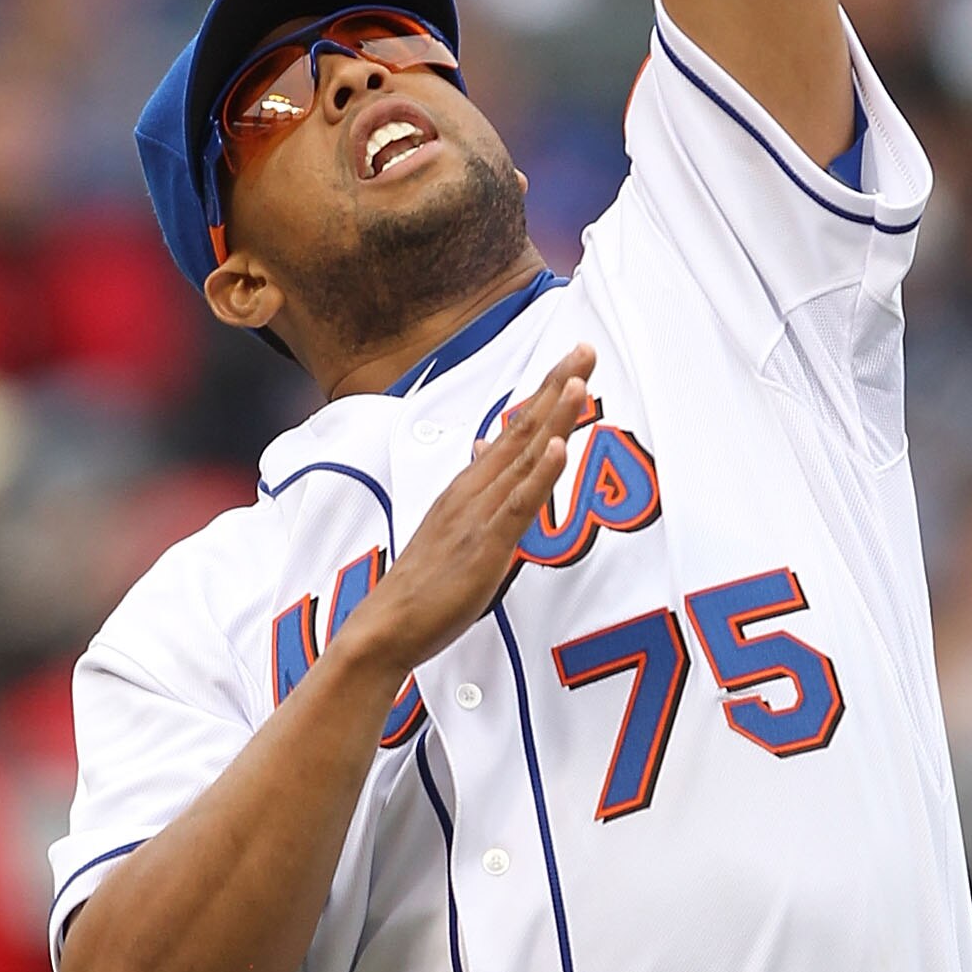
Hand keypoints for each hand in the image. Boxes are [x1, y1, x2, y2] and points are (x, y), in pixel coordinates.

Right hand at [346, 347, 596, 674]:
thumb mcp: (453, 521)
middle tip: (585, 348)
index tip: (571, 360)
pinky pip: (519, 504)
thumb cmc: (424, 580)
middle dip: (556, 387)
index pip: (514, 428)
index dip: (545, 392)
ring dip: (553, 417)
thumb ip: (476, 484)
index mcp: (471, 484)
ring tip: (577, 381)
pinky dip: (540, 473)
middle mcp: (475, 489)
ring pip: (524, 457)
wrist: (387, 623)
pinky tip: (557, 447)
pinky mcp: (486, 544)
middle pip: (523, 429)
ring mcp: (480, 513)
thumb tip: (485, 446)